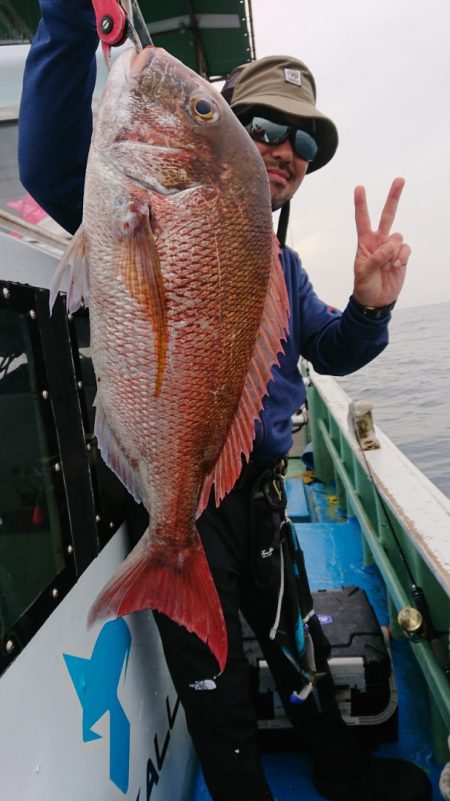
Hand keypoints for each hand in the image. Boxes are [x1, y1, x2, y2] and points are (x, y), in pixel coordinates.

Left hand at [352, 177, 410, 307]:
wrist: (376, 300)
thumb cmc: (364, 286)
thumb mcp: (363, 273)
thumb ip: (375, 258)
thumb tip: (390, 246)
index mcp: (365, 242)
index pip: (362, 220)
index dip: (361, 204)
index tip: (359, 188)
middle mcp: (379, 241)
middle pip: (387, 216)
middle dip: (393, 198)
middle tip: (400, 179)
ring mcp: (391, 248)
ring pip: (398, 237)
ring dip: (394, 251)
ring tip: (387, 265)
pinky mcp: (402, 256)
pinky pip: (406, 249)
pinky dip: (402, 258)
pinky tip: (397, 267)